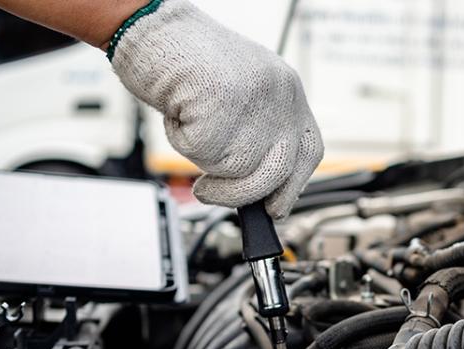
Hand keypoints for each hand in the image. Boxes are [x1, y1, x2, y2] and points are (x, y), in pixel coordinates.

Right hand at [111, 0, 322, 217]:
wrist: (154, 28)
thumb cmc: (187, 60)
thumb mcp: (240, 94)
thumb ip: (258, 132)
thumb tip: (262, 181)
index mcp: (287, 90)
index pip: (309, 151)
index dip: (292, 185)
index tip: (276, 206)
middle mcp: (278, 94)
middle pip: (278, 171)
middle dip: (243, 194)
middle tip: (212, 191)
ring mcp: (254, 100)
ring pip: (242, 171)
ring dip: (210, 170)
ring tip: (192, 136)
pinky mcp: (223, 107)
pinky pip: (205, 157)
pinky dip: (184, 145)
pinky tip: (181, 115)